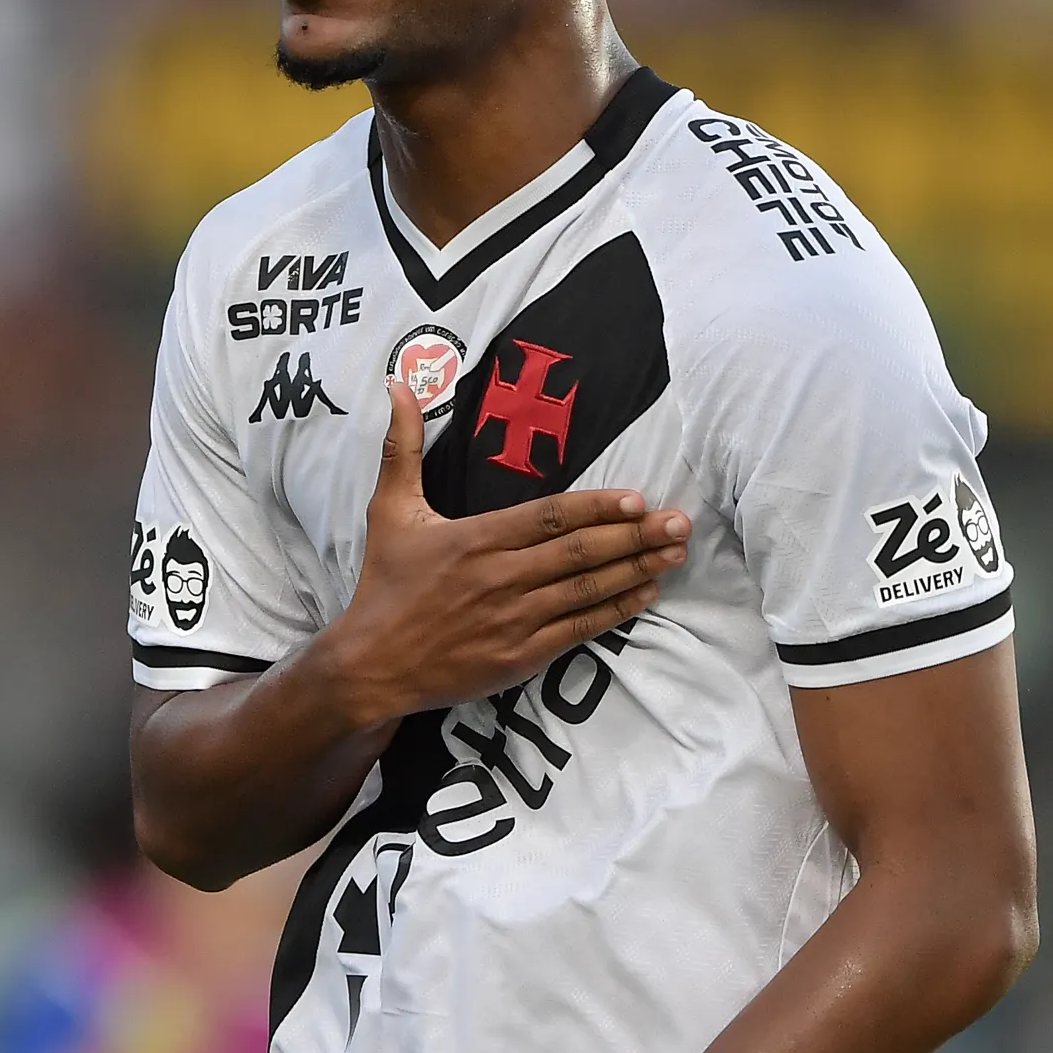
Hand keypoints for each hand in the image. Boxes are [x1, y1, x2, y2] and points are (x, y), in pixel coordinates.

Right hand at [316, 379, 688, 728]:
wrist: (371, 666)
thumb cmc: (384, 584)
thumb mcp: (389, 510)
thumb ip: (402, 448)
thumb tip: (398, 385)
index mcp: (475, 539)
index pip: (549, 517)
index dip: (598, 508)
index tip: (638, 499)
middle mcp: (501, 578)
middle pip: (580, 552)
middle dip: (636, 537)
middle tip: (680, 523)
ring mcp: (514, 621)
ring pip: (587, 590)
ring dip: (636, 570)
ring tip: (676, 553)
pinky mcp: (520, 657)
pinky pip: (578, 631)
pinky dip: (614, 612)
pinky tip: (645, 594)